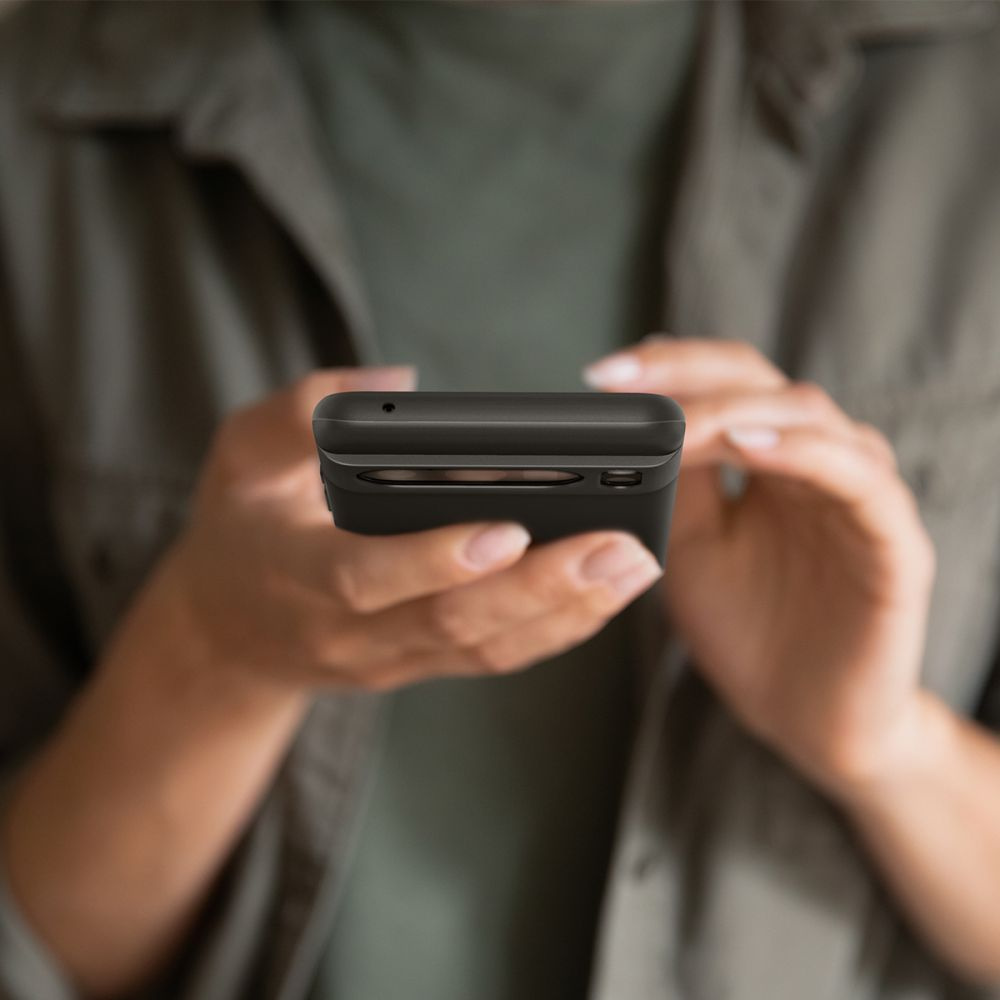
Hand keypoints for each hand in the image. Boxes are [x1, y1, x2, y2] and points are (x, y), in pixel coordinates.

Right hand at [157, 366, 661, 695]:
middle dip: (542, 586)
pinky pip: (495, 655)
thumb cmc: (239, 525)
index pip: (368, 577)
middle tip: (619, 546)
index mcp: (298, 576)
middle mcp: (351, 632)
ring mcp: (392, 658)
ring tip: (636, 564)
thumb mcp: (237, 455)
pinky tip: (607, 591)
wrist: (227, 631)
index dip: (437, 559)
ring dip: (568, 611)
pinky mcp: (422, 664)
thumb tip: (400, 387)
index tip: (510, 528)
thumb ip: (301, 412)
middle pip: (454, 622)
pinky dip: (556, 628)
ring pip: (488, 647)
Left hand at [584, 337, 936, 798]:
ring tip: (673, 421)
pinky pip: (860, 482)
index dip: (668, 371)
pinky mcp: (895, 547)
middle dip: (689, 376)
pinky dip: (805, 453)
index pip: (727, 384)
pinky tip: (746, 446)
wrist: (806, 722)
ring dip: (736, 410)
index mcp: (771, 461)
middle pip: (764, 383)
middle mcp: (817, 465)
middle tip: (621, 384)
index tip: (602, 378)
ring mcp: (859, 500)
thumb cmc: (750, 630)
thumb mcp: (688, 547)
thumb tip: (630, 421)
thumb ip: (674, 484)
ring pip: (812, 418)